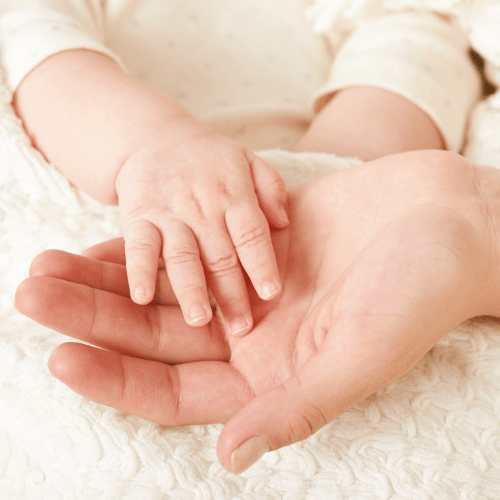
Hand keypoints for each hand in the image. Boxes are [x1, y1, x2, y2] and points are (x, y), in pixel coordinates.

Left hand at [16, 151, 499, 472]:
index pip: (174, 390)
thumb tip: (229, 457)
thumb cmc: (415, 295)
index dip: (116, 377)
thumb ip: (296, 407)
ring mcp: (250, 287)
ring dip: (109, 274)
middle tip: (31, 292)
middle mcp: (252, 336)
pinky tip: (113, 227)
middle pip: (155, 334)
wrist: (443, 223)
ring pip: (163, 287)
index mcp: (271, 377)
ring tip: (49, 261)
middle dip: (92, 315)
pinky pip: (189, 244)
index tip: (60, 355)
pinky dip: (152, 238)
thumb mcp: (359, 357)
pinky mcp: (254, 243)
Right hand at [115, 117, 288, 335]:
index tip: (272, 294)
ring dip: (191, 288)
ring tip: (199, 320)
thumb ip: (271, 188)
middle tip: (242, 329)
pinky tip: (142, 298)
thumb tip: (284, 223)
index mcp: (234, 194)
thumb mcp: (248, 160)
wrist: (155, 138)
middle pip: (220, 254)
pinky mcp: (139, 217)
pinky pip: (138, 246)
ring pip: (183, 255)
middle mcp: (203, 206)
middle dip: (231, 293)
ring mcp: (169, 212)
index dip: (262, 263)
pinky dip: (139, 270)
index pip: (252, 233)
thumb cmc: (209, 159)